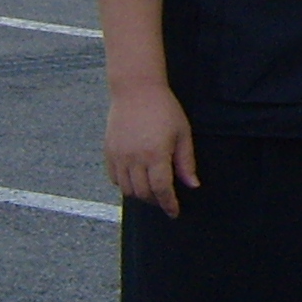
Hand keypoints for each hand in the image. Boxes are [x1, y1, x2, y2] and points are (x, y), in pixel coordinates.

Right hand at [105, 82, 198, 215]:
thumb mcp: (182, 133)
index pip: (162, 190)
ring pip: (127, 189)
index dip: (169, 204)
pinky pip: (114, 178)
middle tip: (165, 201)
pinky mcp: (109, 151)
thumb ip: (186, 162)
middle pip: (143, 193)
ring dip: (140, 195)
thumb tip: (192, 185)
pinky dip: (124, 185)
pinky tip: (135, 180)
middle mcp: (134, 158)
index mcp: (156, 154)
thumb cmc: (164, 109)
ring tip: (151, 191)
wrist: (136, 89)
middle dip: (156, 202)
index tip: (174, 212)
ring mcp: (119, 155)